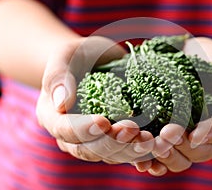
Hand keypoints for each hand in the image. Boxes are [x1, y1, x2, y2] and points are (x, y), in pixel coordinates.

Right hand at [36, 36, 153, 163]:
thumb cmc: (78, 55)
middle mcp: (73, 135)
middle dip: (112, 143)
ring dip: (130, 151)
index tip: (102, 121)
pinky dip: (142, 153)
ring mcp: (96, 139)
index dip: (83, 130)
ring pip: (110, 155)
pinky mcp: (116, 139)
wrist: (96, 62)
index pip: (64, 130)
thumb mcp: (65, 56)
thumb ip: (58, 76)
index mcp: (54, 117)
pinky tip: (157, 148)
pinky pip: (127, 153)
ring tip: (149, 140)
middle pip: (89, 150)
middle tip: (132, 129)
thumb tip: (62, 104)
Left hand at [134, 37, 211, 175]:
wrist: (194, 58)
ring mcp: (191, 141)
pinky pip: (165, 158)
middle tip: (166, 136)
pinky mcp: (173, 140)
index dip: (209, 134)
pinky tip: (143, 163)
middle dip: (183, 146)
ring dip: (167, 156)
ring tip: (152, 146)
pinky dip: (155, 163)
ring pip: (183, 159)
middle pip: (201, 151)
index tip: (194, 133)